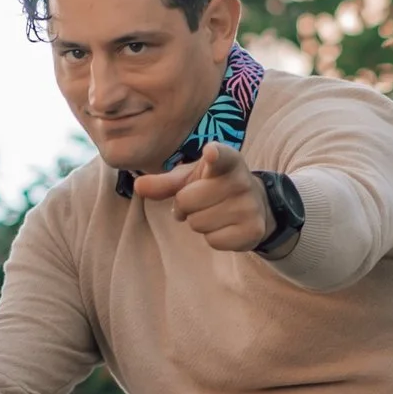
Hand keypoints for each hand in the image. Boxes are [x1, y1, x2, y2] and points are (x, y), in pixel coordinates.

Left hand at [129, 141, 274, 248]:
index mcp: (227, 161)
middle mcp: (242, 180)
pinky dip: (213, 237)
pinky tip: (225, 226)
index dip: (214, 154)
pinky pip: (213, 241)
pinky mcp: (253, 230)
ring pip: (198, 224)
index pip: (221, 156)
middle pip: (187, 201)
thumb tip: (138, 186)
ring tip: (213, 213)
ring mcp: (250, 206)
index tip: (210, 152)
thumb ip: (164, 182)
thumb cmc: (213, 186)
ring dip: (198, 222)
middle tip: (200, 202)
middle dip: (186, 206)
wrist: (254, 205)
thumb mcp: (190, 178)